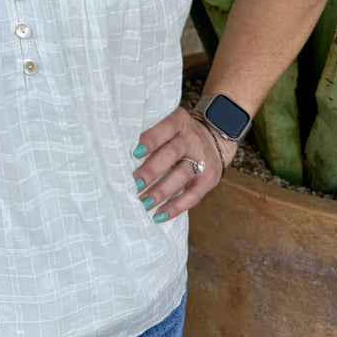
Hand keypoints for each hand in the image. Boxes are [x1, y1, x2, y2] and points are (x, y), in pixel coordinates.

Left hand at [131, 106, 235, 222]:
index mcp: (179, 122)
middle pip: (171, 154)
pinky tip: (160, 215)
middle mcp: (191, 139)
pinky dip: (176, 207)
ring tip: (143, 202)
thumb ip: (152, 133)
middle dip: (151, 170)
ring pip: (181, 175)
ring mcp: (202, 160)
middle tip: (133, 183)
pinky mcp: (209, 179)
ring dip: (160, 191)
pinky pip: (193, 195)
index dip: (150, 140)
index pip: (166, 128)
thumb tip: (120, 152)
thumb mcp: (170, 126)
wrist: (215, 140)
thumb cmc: (179, 134)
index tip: (133, 152)